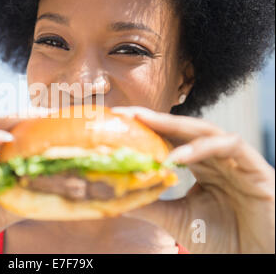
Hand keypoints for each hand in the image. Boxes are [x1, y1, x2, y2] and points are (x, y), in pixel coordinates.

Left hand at [112, 106, 274, 253]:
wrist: (257, 259)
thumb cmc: (223, 239)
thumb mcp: (178, 219)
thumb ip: (152, 206)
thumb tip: (116, 199)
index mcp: (201, 165)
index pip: (172, 139)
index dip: (147, 128)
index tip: (119, 121)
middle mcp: (217, 158)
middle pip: (184, 128)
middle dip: (155, 118)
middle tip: (126, 113)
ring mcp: (236, 160)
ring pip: (205, 130)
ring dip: (174, 127)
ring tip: (145, 126)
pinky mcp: (256, 168)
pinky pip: (230, 145)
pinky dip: (201, 147)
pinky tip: (177, 156)